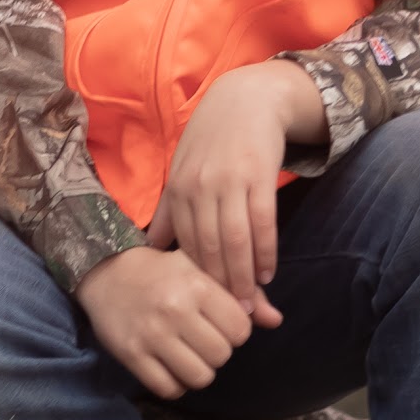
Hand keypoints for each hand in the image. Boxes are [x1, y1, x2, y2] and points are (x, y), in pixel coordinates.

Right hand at [79, 246, 260, 399]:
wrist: (104, 271)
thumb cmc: (161, 271)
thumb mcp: (200, 271)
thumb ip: (241, 294)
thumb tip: (276, 320)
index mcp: (197, 286)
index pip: (241, 330)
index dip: (234, 331)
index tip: (218, 324)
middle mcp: (175, 310)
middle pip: (222, 355)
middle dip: (216, 351)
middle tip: (201, 339)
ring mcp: (152, 335)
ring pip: (199, 377)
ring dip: (198, 371)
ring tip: (187, 355)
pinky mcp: (131, 355)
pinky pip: (169, 389)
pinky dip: (175, 384)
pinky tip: (170, 367)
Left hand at [154, 61, 316, 327]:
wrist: (247, 98)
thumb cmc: (212, 140)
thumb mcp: (183, 171)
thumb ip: (169, 211)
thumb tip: (151, 249)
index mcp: (179, 190)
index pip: (186, 247)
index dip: (196, 281)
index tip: (202, 309)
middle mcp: (200, 187)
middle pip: (210, 249)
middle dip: (220, 288)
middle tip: (231, 321)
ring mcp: (229, 181)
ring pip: (235, 241)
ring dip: (244, 277)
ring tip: (251, 305)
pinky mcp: (259, 175)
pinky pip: (262, 222)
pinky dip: (265, 252)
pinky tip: (269, 273)